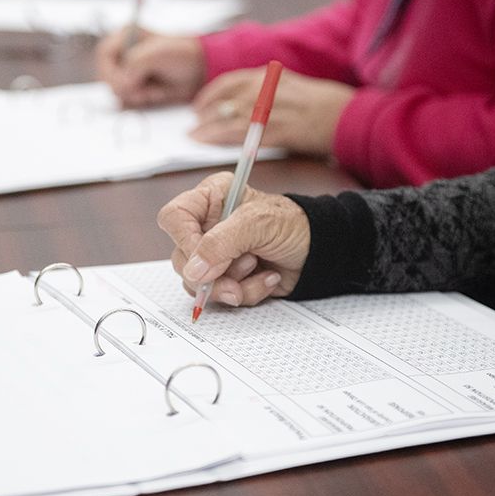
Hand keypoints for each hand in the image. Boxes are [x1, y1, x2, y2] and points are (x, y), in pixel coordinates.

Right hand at [94, 29, 206, 106]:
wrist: (200, 71)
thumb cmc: (182, 54)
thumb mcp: (158, 54)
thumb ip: (135, 65)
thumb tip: (122, 83)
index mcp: (125, 36)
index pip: (104, 54)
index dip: (111, 71)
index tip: (127, 81)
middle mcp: (123, 53)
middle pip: (107, 76)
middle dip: (126, 85)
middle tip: (145, 87)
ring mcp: (128, 71)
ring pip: (116, 90)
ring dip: (136, 94)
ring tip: (155, 89)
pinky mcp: (135, 87)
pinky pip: (127, 99)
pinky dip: (140, 100)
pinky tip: (155, 94)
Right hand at [157, 172, 309, 307]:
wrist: (320, 253)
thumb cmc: (296, 225)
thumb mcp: (260, 224)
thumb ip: (223, 242)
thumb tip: (193, 268)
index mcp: (211, 199)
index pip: (174, 218)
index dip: (184, 241)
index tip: (203, 260)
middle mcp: (208, 226)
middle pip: (182, 257)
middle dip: (214, 272)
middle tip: (243, 268)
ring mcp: (215, 255)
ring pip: (198, 283)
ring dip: (233, 283)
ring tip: (259, 268)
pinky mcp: (227, 278)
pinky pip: (220, 296)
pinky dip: (247, 292)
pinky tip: (267, 277)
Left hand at [189, 68, 353, 155]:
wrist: (351, 117)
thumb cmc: (326, 104)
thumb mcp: (293, 87)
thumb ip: (267, 91)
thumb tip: (239, 105)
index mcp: (272, 77)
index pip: (231, 81)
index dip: (211, 94)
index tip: (198, 105)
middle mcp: (269, 89)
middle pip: (226, 100)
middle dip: (205, 114)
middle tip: (192, 126)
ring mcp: (275, 110)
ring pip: (231, 117)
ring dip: (209, 128)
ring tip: (195, 137)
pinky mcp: (281, 131)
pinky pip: (245, 135)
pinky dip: (224, 139)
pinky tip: (212, 143)